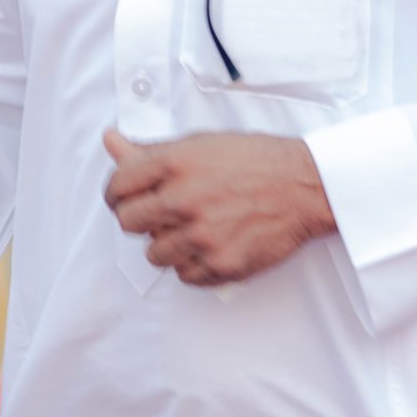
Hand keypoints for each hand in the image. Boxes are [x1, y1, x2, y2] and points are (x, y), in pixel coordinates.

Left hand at [102, 128, 335, 286]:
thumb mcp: (201, 144)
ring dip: (169, 245)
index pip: (117, 187)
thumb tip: (111, 141)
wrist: (305, 187)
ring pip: (154, 254)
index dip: (117, 195)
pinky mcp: (221, 263)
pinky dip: (193, 264)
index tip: (126, 199)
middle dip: (140, 220)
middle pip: (128, 223)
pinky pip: (184, 275)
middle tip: (161, 215)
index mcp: (175, 163)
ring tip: (194, 229)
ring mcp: (202, 235)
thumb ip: (149, 150)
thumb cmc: (256, 162)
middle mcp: (184, 199)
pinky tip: (211, 244)